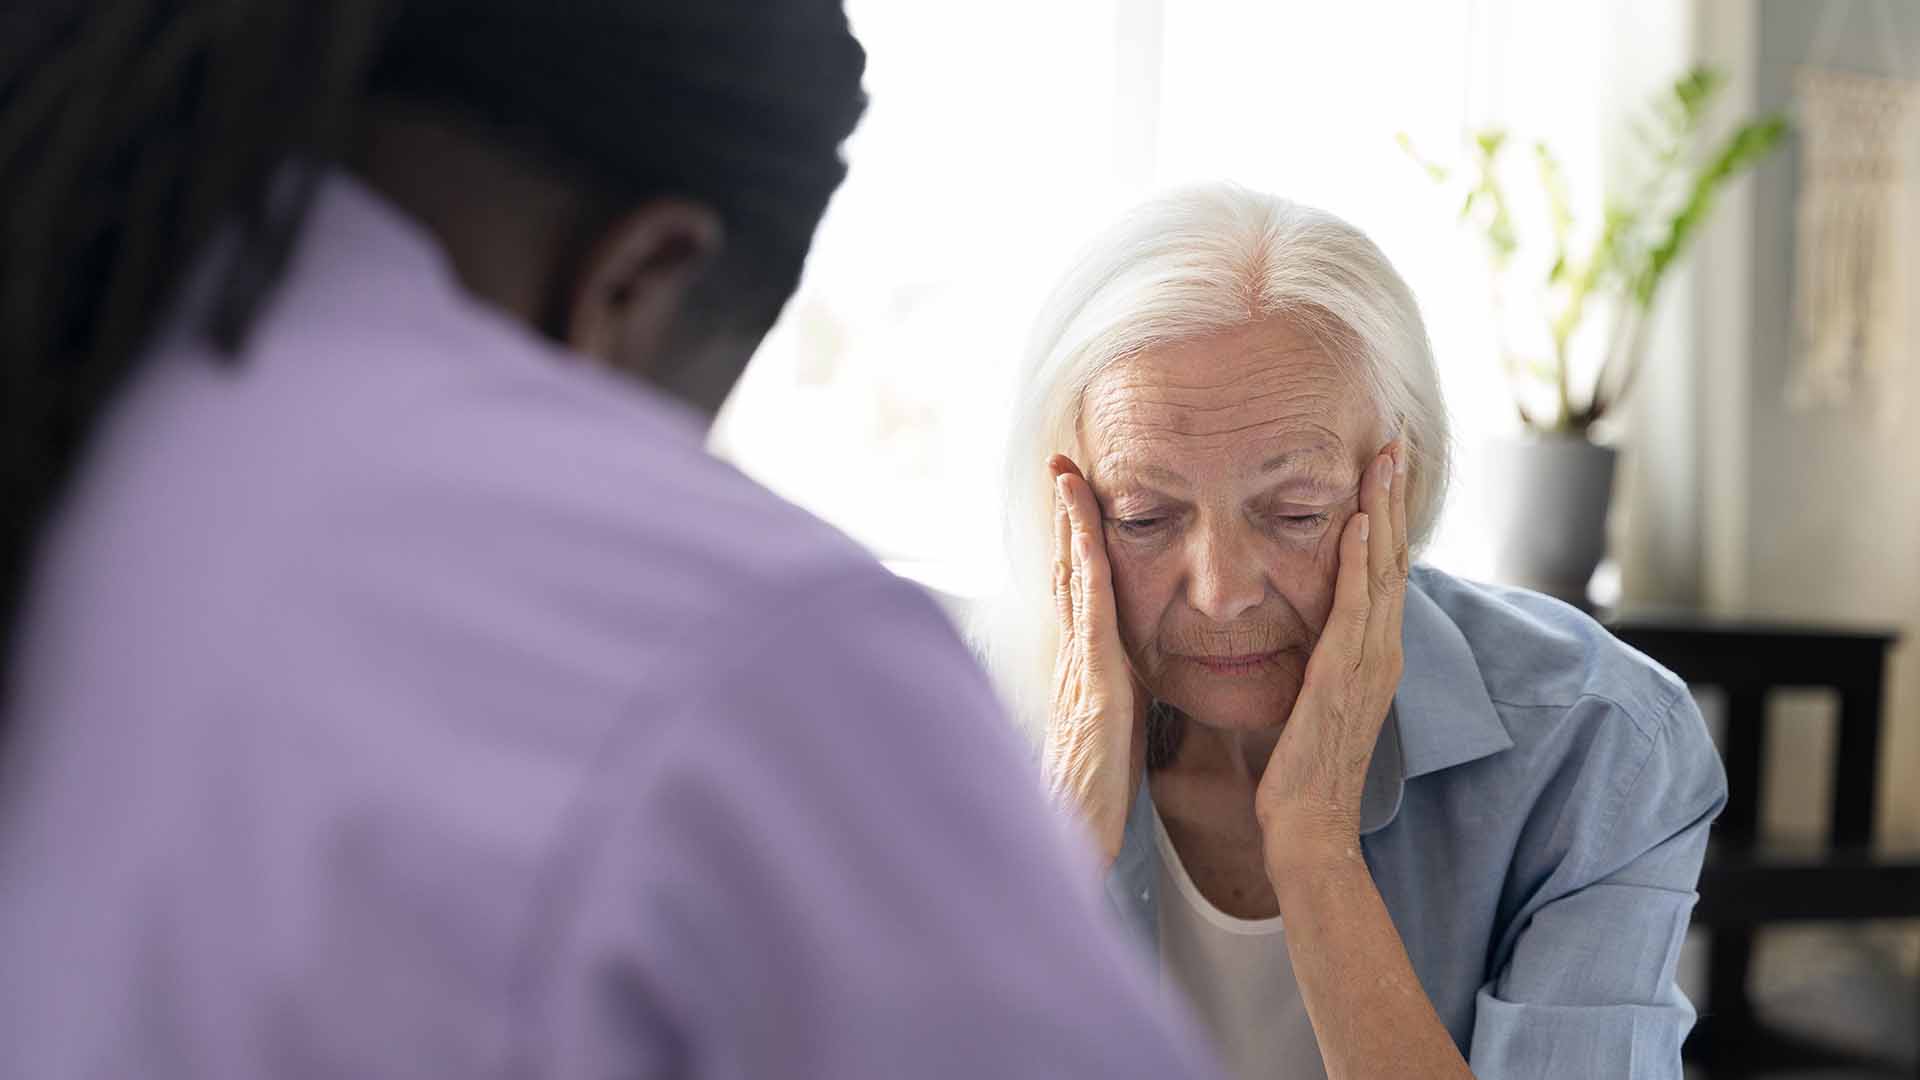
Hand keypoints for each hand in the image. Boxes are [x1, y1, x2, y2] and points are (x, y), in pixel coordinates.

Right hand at [1043, 454, 1146, 865]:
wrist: (1076, 842)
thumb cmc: (1095, 799)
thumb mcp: (1113, 734)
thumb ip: (1118, 699)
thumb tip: (1130, 680)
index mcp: (1086, 669)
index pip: (1081, 592)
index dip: (1077, 543)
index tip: (1079, 499)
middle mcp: (1075, 659)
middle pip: (1068, 573)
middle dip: (1065, 518)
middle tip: (1063, 465)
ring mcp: (1079, 668)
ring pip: (1074, 581)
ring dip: (1070, 526)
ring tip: (1069, 477)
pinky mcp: (1095, 685)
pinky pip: (1092, 614)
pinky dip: (1087, 568)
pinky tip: (1089, 536)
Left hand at [1255, 441, 1408, 870]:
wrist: (1309, 826)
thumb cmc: (1301, 769)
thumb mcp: (1314, 697)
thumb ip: (1318, 658)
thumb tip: (1306, 627)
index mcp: (1374, 653)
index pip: (1385, 569)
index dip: (1386, 515)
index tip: (1381, 466)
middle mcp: (1382, 651)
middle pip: (1395, 556)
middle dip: (1395, 496)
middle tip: (1393, 439)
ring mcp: (1370, 662)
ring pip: (1384, 570)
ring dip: (1384, 510)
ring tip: (1383, 458)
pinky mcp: (1344, 676)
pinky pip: (1356, 607)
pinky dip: (1361, 562)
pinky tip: (1358, 522)